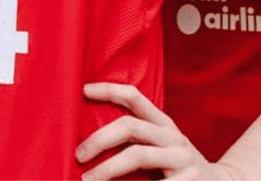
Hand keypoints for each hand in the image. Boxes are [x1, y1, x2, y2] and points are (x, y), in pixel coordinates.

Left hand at [77, 82, 237, 179]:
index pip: (134, 97)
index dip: (109, 89)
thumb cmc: (178, 169)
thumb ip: (137, 138)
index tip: (83, 90)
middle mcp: (173, 138)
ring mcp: (182, 160)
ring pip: (137, 155)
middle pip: (129, 126)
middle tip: (78, 155)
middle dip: (98, 139)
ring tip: (87, 180)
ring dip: (107, 168)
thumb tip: (90, 139)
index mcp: (164, 124)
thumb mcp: (162, 147)